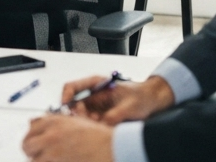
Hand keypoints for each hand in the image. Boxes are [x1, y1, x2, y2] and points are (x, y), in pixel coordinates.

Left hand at [23, 114, 113, 161]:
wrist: (110, 148)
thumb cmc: (96, 136)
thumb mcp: (74, 121)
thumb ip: (53, 122)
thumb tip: (31, 122)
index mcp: (54, 121)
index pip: (30, 129)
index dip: (31, 137)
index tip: (35, 143)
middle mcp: (50, 135)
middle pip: (26, 144)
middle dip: (30, 151)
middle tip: (37, 156)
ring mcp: (53, 152)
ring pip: (33, 160)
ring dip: (37, 160)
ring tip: (48, 160)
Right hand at [59, 74, 173, 124]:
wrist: (152, 102)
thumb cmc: (141, 96)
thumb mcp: (129, 105)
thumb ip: (114, 115)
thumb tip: (102, 124)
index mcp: (96, 84)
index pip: (72, 87)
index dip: (65, 96)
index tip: (64, 106)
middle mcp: (94, 96)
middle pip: (74, 106)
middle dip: (77, 117)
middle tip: (86, 123)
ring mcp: (97, 108)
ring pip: (82, 118)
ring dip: (87, 125)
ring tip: (100, 126)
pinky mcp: (101, 118)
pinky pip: (91, 126)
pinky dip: (94, 130)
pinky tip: (104, 130)